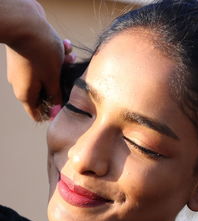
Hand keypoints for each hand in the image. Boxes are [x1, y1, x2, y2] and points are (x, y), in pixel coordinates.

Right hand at [4, 0, 63, 120]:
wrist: (25, 23)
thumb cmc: (40, 53)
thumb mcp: (52, 77)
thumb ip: (56, 95)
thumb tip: (58, 108)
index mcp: (26, 94)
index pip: (37, 113)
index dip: (52, 112)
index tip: (66, 106)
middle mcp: (21, 84)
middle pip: (45, 92)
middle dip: (61, 83)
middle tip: (70, 73)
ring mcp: (22, 70)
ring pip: (48, 74)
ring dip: (61, 67)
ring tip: (69, 55)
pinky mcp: (26, 56)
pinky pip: (44, 61)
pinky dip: (55, 56)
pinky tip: (64, 46)